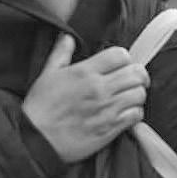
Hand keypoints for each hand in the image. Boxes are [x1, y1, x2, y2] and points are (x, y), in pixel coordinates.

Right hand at [23, 34, 148, 162]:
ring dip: (137, 93)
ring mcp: (107, 109)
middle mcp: (100, 88)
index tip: (120, 65)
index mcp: (85, 72)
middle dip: (137, 74)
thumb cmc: (40, 108)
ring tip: (128, 96)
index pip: (120, 55)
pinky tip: (126, 112)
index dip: (124, 58)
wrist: (37, 139)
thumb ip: (60, 54)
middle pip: (137, 73)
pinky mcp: (111, 128)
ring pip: (139, 94)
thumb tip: (67, 38)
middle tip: (131, 79)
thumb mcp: (47, 75)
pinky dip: (135, 112)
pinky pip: (136, 115)